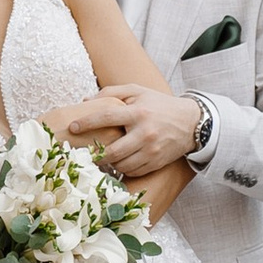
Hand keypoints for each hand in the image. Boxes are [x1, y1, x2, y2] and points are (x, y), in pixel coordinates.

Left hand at [61, 83, 201, 176]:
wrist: (190, 122)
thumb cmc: (159, 104)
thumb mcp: (138, 91)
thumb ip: (112, 92)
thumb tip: (86, 100)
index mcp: (138, 112)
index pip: (106, 117)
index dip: (87, 122)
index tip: (72, 127)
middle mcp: (145, 133)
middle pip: (112, 151)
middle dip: (95, 153)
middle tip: (84, 152)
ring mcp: (151, 150)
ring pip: (121, 164)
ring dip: (109, 162)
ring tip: (102, 156)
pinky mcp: (156, 163)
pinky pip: (132, 171)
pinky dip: (122, 168)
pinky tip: (119, 161)